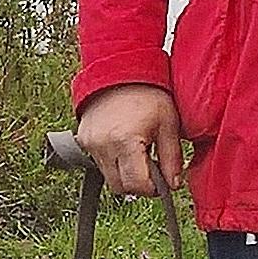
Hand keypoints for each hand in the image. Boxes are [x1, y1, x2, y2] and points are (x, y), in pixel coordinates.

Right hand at [74, 82, 184, 197]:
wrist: (120, 69)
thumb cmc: (148, 94)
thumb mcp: (169, 124)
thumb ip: (172, 158)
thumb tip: (174, 185)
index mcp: (125, 141)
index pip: (137, 185)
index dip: (153, 189)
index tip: (162, 182)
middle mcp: (103, 145)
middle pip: (120, 187)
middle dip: (138, 184)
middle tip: (152, 170)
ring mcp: (90, 144)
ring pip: (109, 177)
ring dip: (125, 174)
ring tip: (139, 153)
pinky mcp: (83, 140)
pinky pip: (99, 163)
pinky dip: (113, 162)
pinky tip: (124, 145)